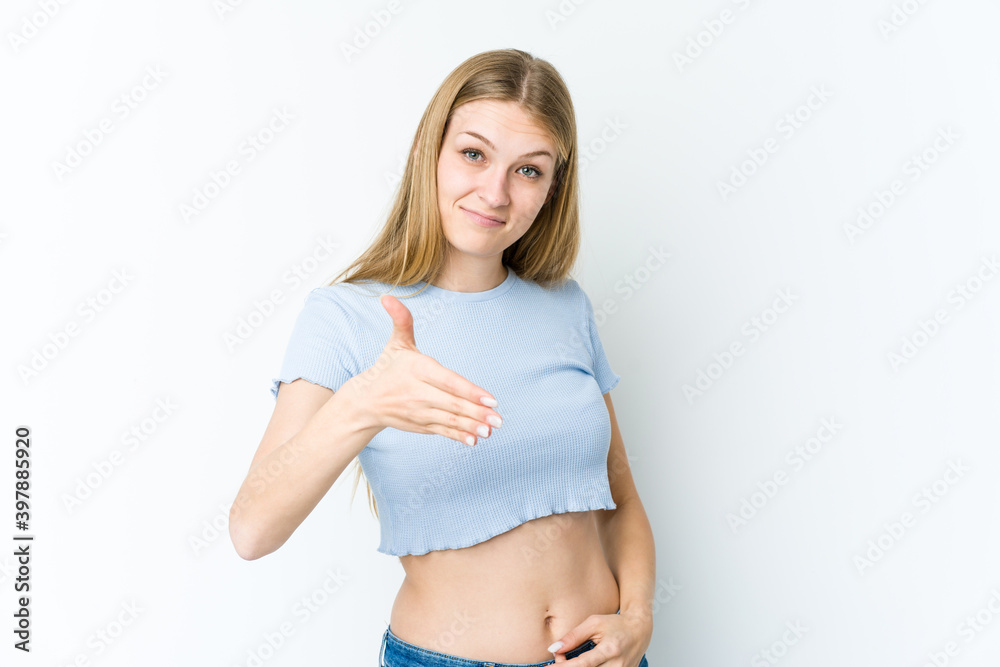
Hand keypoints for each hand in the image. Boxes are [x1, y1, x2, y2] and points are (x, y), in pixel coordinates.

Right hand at [345, 293, 502, 446]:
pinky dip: (458, 436)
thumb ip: (402, 321)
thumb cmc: (388, 368)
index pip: (447, 381)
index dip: (469, 391)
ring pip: (450, 420)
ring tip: (490, 430)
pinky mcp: (421, 425)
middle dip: (477, 412)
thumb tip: (388, 297)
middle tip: (498, 418)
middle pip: (452, 404)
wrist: (366, 401)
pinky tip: (475, 440)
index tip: (490, 398)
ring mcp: (420, 412)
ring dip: (471, 426)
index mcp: (418, 370)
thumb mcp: (396, 344)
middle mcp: (418, 393)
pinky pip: (442, 431)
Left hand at [548, 609, 651, 665]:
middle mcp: (617, 665)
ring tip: (569, 661)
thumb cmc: (616, 624)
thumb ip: (574, 636)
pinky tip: (580, 664)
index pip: (583, 664)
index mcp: (610, 649)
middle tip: (559, 658)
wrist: (639, 631)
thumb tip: (554, 648)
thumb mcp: (594, 623)